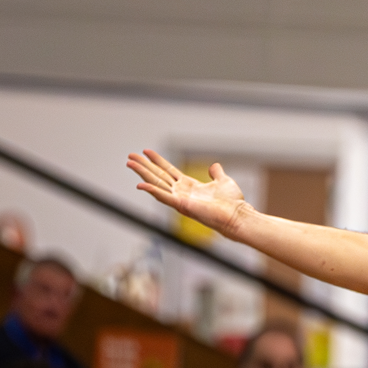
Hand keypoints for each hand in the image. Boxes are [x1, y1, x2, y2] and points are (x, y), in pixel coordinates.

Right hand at [127, 149, 248, 235]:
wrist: (237, 215)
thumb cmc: (232, 203)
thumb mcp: (223, 181)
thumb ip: (216, 173)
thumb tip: (214, 165)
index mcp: (189, 186)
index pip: (169, 170)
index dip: (157, 160)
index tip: (146, 151)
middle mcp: (182, 192)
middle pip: (158, 176)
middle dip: (143, 165)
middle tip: (130, 156)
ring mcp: (180, 199)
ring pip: (156, 184)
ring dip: (142, 174)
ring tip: (129, 163)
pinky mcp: (182, 205)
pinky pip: (164, 197)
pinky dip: (152, 191)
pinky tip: (140, 185)